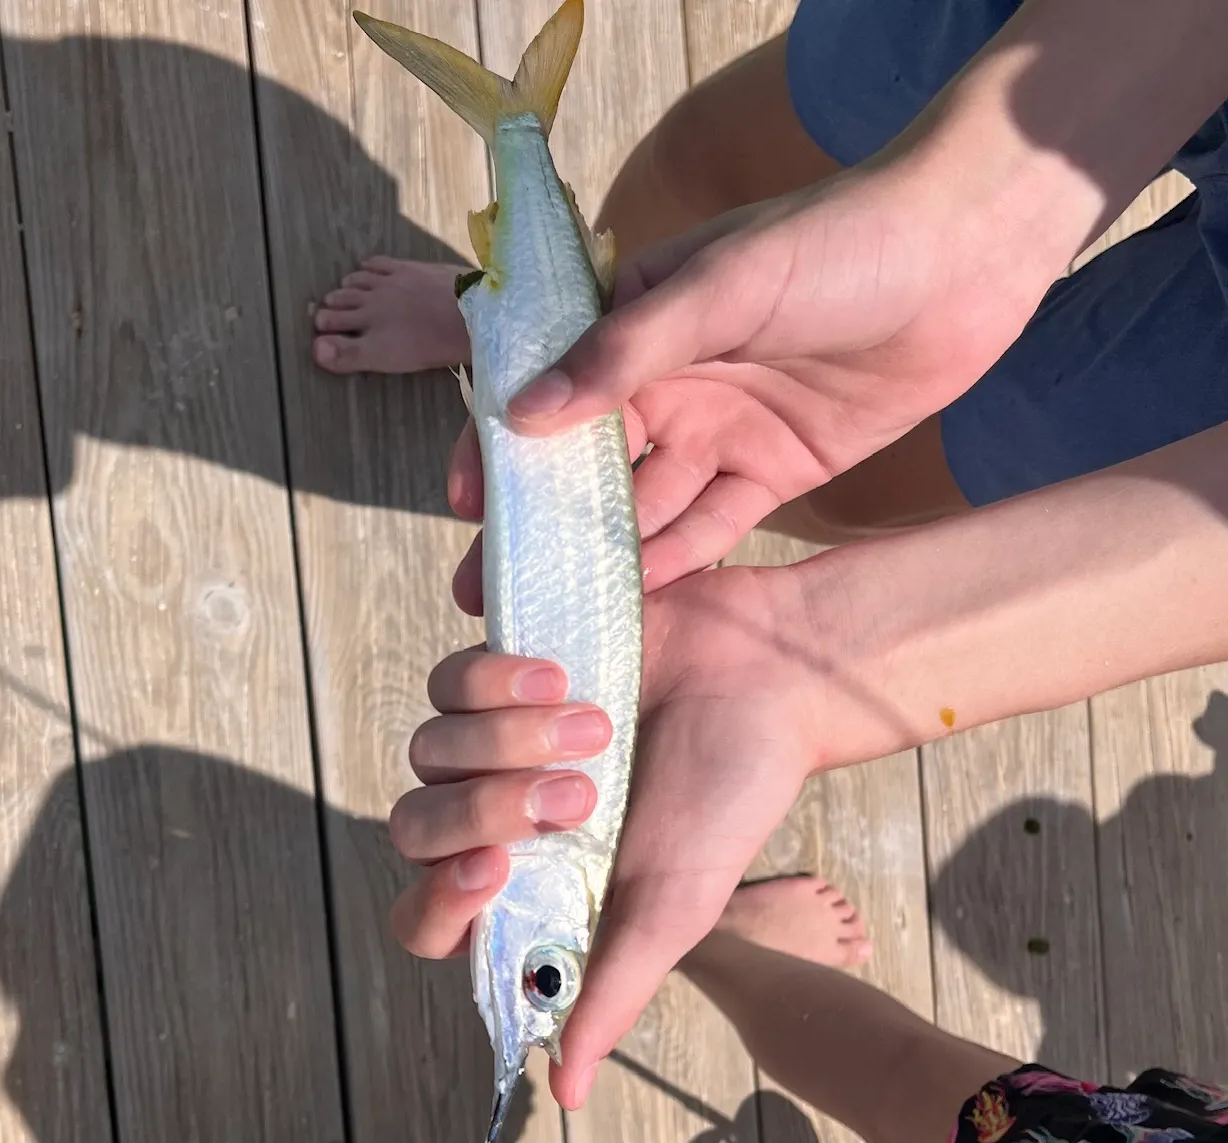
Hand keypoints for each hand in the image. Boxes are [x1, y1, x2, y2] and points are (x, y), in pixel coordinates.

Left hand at [389, 563, 821, 1107]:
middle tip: (582, 793)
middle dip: (487, 808)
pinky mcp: (502, 672)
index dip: (437, 907)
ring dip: (506, 738)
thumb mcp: (672, 910)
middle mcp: (496, 818)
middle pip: (416, 828)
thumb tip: (567, 1094)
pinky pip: (451, 679)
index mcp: (527, 886)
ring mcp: (492, 742)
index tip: (492, 871)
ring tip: (598, 725)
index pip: (427, 921)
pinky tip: (566, 674)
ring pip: (428, 749)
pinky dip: (497, 678)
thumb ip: (610, 992)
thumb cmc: (724, 801)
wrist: (764, 680)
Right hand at [445, 154, 1069, 607]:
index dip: (500, 448)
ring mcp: (720, 431)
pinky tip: (638, 598)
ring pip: (645, 506)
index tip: (464, 503)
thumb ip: (623, 354)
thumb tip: (522, 412)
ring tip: (553, 608)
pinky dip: (678, 560)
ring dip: (601, 555)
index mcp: (638, 324)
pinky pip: (713, 526)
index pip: (549, 393)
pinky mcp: (774, 472)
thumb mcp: (720, 287)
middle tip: (489, 588)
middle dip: (540, 525)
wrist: (967, 258)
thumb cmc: (836, 246)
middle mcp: (669, 384)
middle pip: (588, 467)